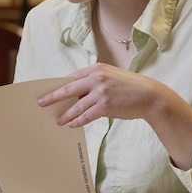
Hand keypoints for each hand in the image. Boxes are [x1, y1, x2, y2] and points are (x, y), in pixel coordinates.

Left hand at [38, 63, 191, 169]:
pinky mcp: (105, 105)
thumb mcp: (111, 77)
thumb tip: (76, 95)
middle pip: (68, 89)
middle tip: (41, 102)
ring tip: (58, 120)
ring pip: (76, 105)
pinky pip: (86, 115)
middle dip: (53, 97)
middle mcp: (96, 77)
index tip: (48, 91)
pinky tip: (70, 124)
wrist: (150, 95)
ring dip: (65, 114)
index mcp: (96, 68)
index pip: (72, 77)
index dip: (58, 86)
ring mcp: (101, 91)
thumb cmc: (130, 88)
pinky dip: (77, 121)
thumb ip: (94, 82)